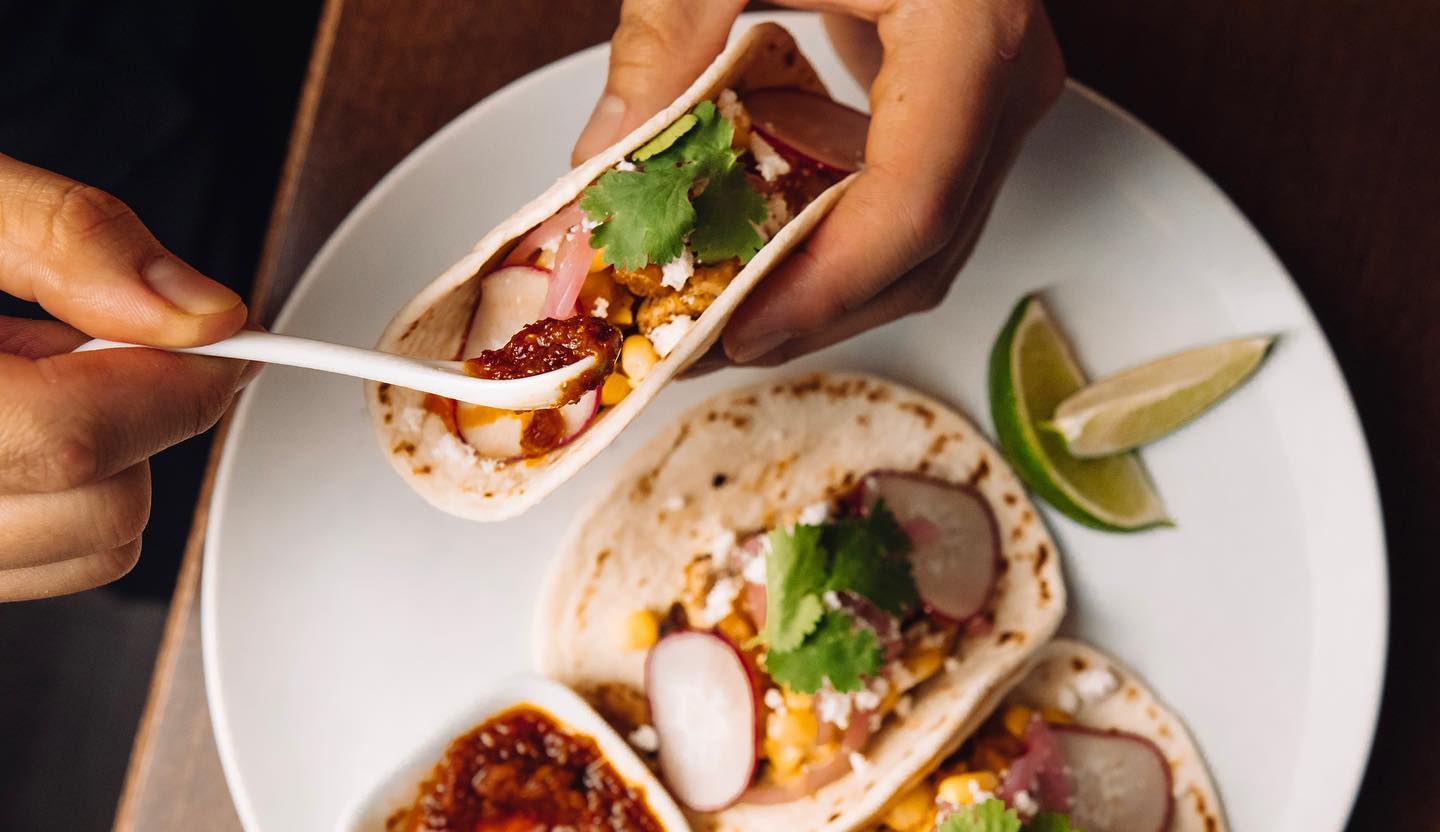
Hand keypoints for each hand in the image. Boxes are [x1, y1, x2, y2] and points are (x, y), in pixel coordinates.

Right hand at [0, 154, 249, 600]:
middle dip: (133, 416)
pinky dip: (50, 493)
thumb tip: (197, 308)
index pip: (73, 434)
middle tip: (79, 335)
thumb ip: (65, 238)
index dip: (180, 382)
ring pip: (79, 554)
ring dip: (92, 459)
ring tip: (13, 367)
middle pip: (96, 511)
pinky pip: (35, 566)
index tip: (224, 340)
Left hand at [573, 0, 1063, 364]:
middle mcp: (1008, 80)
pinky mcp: (968, 102)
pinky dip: (827, 237)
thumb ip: (668, 34)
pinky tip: (749, 238)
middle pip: (917, 255)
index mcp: (971, 28)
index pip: (910, 209)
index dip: (814, 295)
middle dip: (800, 315)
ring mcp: (998, 97)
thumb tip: (601, 164)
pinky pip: (909, 203)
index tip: (722, 336)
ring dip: (810, 288)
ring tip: (704, 305)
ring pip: (918, 246)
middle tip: (686, 346)